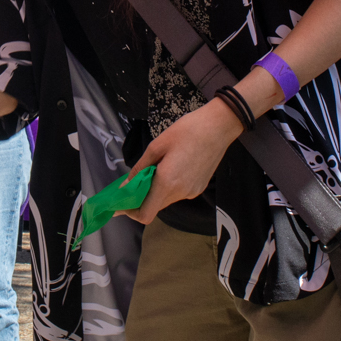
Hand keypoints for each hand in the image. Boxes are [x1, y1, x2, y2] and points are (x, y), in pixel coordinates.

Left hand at [123, 99, 244, 224]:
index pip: (145, 214)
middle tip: (132, 183)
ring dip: (155, 191)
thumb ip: (140, 169)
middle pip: (154, 207)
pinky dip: (168, 186)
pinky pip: (177, 193)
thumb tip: (126, 185)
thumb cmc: (187, 130)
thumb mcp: (157, 146)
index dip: (130, 211)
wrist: (219, 126)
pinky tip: (170, 168)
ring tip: (154, 169)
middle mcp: (181, 193)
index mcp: (167, 182)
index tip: (121, 202)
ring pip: (166, 200)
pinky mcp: (199, 188)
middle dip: (141, 199)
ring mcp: (192, 192)